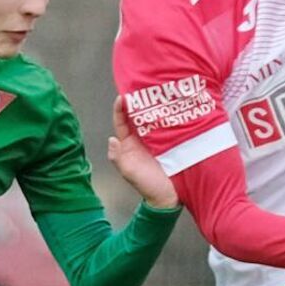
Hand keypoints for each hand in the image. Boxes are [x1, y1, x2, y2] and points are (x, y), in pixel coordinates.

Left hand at [108, 96, 178, 210]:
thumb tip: (111, 140)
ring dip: (154, 106)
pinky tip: (171, 106)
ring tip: (156, 93)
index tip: (122, 98)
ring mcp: (158, 139)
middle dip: (138, 102)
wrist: (169, 197)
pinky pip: (169, 125)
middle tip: (141, 88)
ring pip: (153, 118)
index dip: (120, 110)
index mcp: (129, 144)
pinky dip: (168, 116)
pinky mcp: (172, 140)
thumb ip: (118, 157)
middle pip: (138, 116)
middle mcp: (142, 139)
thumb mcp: (129, 173)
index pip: (121, 122)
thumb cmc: (147, 186)